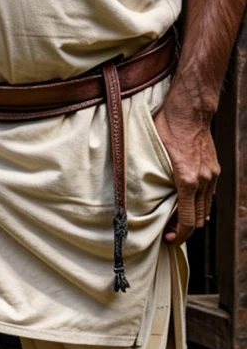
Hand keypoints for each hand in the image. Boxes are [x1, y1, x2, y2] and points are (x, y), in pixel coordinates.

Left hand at [153, 97, 219, 244]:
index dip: (180, 235)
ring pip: (206, 208)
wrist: (191, 110)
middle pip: (198, 219)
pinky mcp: (214, 169)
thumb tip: (134, 186)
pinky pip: (210, 195)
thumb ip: (150, 171)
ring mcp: (211, 175)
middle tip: (169, 230)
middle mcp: (203, 180)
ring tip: (177, 218)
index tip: (169, 238)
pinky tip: (188, 201)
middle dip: (185, 229)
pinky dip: (200, 203)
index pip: (188, 220)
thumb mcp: (153, 149)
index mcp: (187, 179)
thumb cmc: (168, 125)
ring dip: (193, 216)